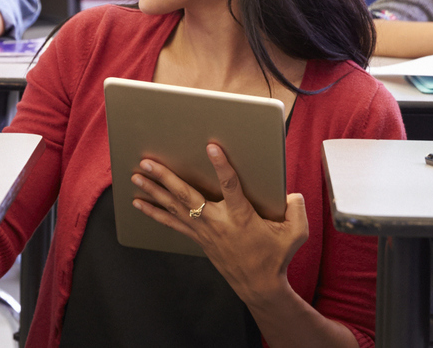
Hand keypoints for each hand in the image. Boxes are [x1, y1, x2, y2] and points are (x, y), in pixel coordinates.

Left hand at [129, 144, 306, 303]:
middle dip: (166, 177)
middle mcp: (218, 222)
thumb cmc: (276, 256)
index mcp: (241, 216)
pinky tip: (139, 203)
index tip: (211, 146)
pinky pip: (172, 222)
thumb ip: (296, 208)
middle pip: (187, 195)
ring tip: (136, 176)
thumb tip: (291, 193)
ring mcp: (205, 231)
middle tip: (148, 161)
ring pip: (174, 207)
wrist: (259, 285)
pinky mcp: (199, 238)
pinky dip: (154, 212)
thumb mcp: (295, 232)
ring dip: (154, 190)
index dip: (222, 165)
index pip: (230, 186)